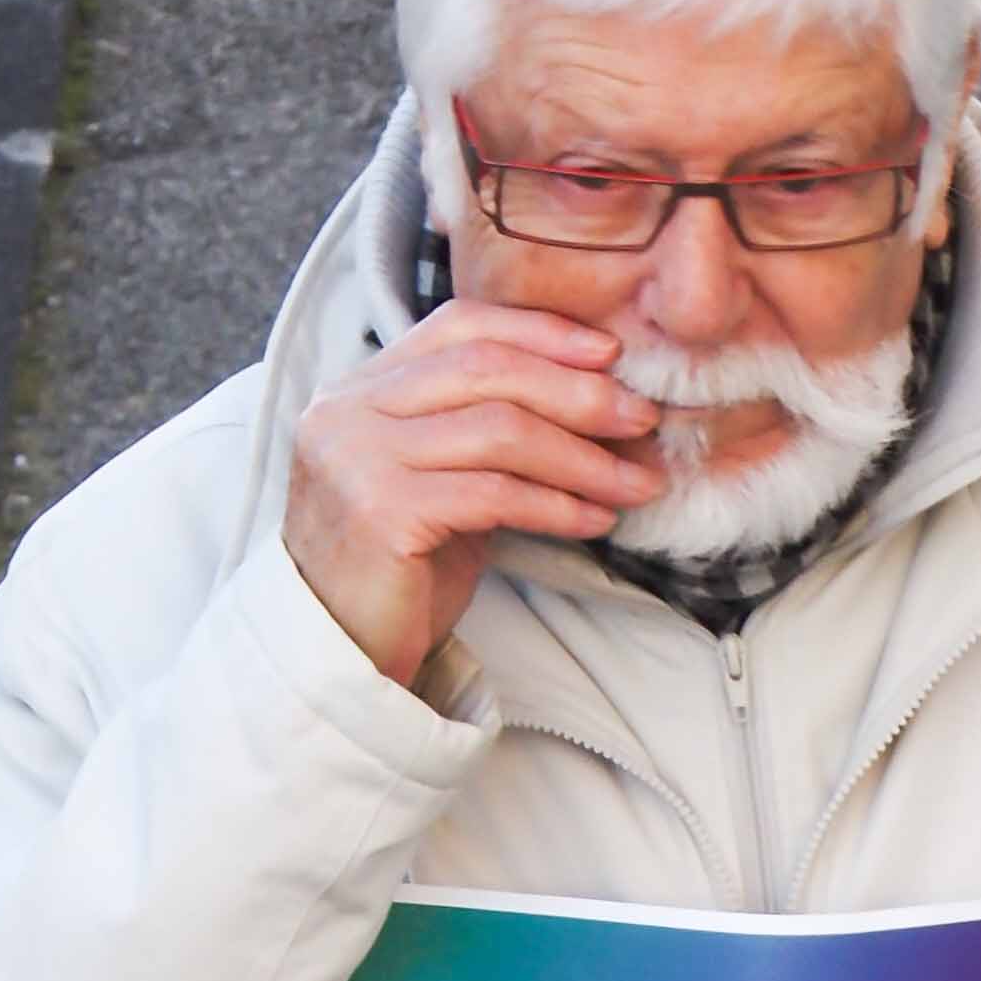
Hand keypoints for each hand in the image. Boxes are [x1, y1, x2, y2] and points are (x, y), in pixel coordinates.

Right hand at [282, 303, 667, 684]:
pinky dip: (557, 505)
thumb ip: (483, 431)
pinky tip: (595, 520)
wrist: (338, 654)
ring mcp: (359, 458)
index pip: (458, 326)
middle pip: (486, 369)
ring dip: (583, 457)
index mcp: (358, 388)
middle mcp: (348, 410)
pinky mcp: (381, 513)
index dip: (539, 332)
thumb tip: (596, 403)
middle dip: (577, 392)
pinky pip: (494, 494)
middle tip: (642, 420)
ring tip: (636, 483)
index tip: (610, 354)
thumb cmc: (398, 571)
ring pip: (498, 430)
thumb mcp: (438, 482)